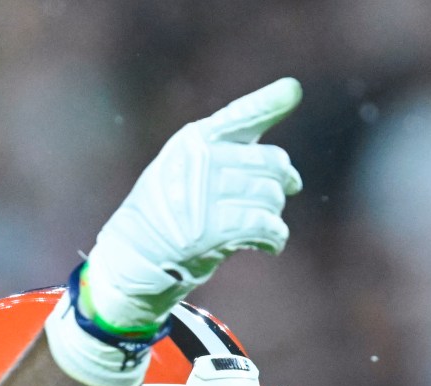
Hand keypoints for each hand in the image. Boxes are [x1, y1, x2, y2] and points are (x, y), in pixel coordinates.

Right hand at [79, 77, 303, 336]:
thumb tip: (293, 168)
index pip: (240, 116)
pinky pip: (264, 226)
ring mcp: (205, 194)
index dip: (269, 102)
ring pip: (270, 196)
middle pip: (271, 163)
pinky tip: (272, 243)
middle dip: (282, 182)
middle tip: (282, 192)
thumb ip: (234, 149)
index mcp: (195, 139)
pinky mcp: (211, 229)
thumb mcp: (190, 164)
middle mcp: (200, 160)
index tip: (292, 89)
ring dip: (274, 213)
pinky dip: (275, 237)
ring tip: (264, 222)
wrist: (138, 250)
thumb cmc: (172, 205)